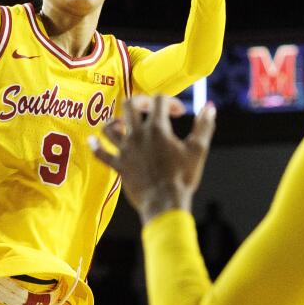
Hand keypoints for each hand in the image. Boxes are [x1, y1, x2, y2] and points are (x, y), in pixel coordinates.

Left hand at [89, 95, 217, 223]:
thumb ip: (204, 126)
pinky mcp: (118, 166)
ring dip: (116, 121)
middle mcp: (137, 136)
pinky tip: (92, 140)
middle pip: (129, 105)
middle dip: (140, 101)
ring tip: (124, 123)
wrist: (165, 204)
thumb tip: (210, 107)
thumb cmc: (183, 177)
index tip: (179, 113)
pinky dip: (95, 146)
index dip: (170, 101)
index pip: (159, 100)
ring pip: (110, 127)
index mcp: (157, 129)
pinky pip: (100, 154)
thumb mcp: (198, 150)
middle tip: (150, 108)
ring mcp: (125, 151)